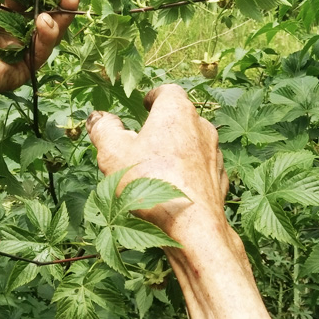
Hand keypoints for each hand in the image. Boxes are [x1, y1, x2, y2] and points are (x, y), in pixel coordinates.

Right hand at [86, 84, 228, 243]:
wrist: (192, 226)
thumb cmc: (150, 181)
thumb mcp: (113, 152)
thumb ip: (104, 129)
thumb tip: (98, 117)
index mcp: (176, 111)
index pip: (168, 91)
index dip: (154, 97)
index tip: (145, 105)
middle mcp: (201, 127)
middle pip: (181, 117)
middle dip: (163, 125)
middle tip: (143, 139)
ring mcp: (214, 153)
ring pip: (192, 143)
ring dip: (176, 150)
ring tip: (156, 167)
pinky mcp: (220, 178)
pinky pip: (200, 168)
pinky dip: (187, 172)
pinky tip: (172, 189)